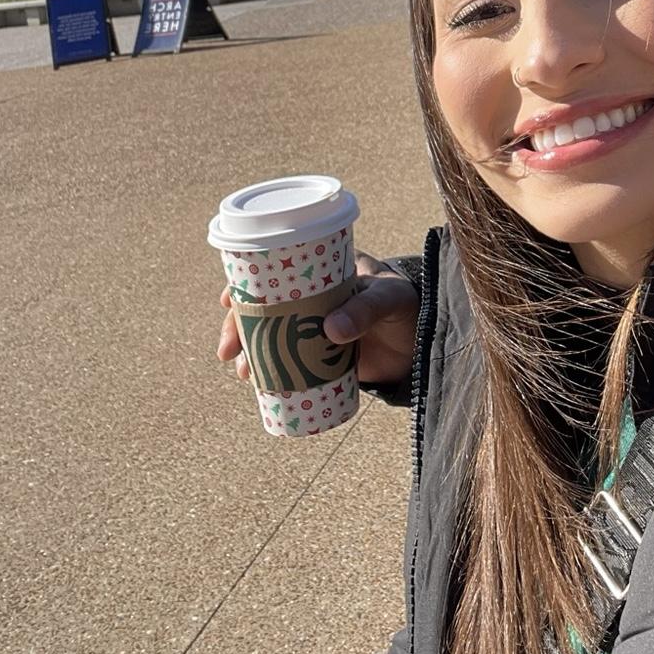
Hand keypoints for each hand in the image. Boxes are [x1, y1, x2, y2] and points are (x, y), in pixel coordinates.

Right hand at [217, 250, 420, 387]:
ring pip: (269, 336)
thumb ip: (366, 310)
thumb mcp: (391, 300)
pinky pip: (286, 361)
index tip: (227, 299)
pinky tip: (257, 384)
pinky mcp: (320, 356)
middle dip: (238, 326)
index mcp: (323, 272)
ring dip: (249, 352)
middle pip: (263, 307)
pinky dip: (268, 371)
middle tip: (229, 351)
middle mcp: (311, 298)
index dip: (245, 281)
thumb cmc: (408, 306)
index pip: (276, 269)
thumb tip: (331, 330)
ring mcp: (313, 328)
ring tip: (244, 373)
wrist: (426, 342)